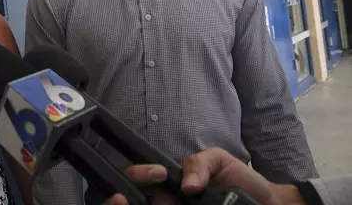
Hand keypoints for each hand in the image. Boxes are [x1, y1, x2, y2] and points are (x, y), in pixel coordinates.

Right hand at [103, 147, 305, 204]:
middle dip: (120, 199)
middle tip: (124, 198)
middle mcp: (166, 203)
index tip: (159, 173)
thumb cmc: (242, 183)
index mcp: (167, 186)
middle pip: (132, 201)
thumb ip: (198, 163)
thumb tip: (187, 186)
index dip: (137, 175)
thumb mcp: (218, 161)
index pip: (137, 180)